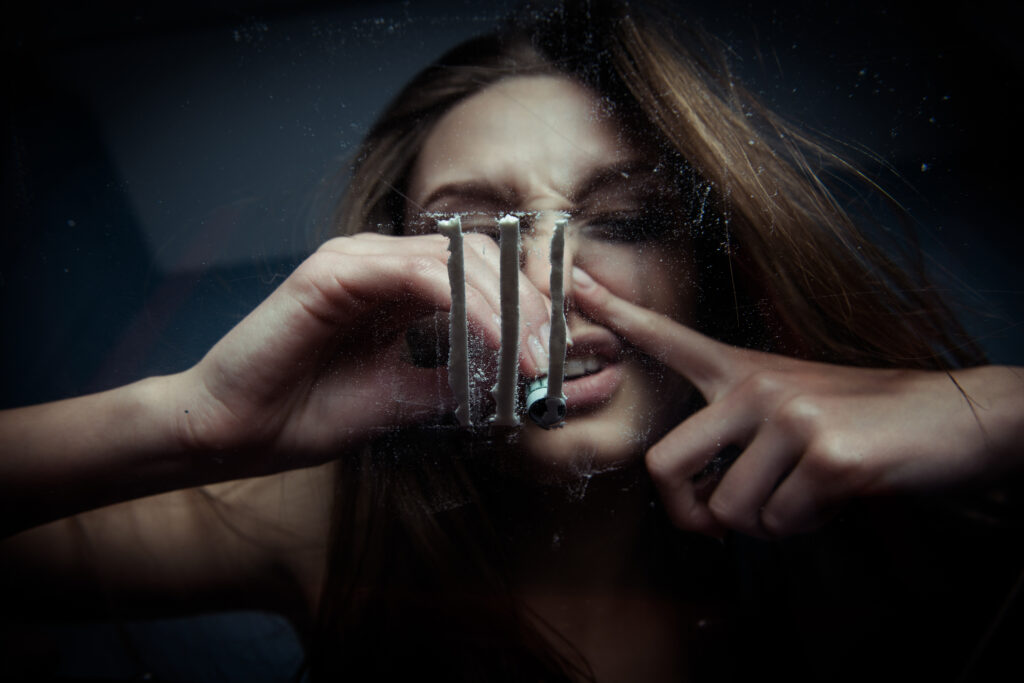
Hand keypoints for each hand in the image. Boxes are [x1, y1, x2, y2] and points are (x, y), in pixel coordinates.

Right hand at [173, 233, 550, 473]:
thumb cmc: (307, 414)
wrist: (234, 434)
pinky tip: (494, 342)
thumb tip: (516, 383)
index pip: (480, 274)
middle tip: (554, 360)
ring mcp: (357, 260)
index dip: (525, 307)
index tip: (557, 354)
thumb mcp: (403, 397)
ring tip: (535, 359)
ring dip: (507, 309)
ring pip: (458, 260)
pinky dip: (466, 306)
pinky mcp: (334, 270)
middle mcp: (380, 262)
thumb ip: (454, 380)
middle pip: (480, 259)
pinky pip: (420, 273)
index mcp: (396, 287)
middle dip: (527, 307)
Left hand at [570, 266, 1019, 537]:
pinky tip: (832, 498)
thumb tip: (700, 502)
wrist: (955, 419)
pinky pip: (779, 522)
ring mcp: (789, 416)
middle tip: (721, 522)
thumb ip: (738, 437)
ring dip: (765, 523)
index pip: (668, 337)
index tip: (572, 282)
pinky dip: (803, 528)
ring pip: (728, 509)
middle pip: (666, 466)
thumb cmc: (865, 422)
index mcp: (744, 371)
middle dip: (688, 514)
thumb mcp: (794, 408)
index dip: (616, 312)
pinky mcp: (824, 453)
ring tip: (804, 496)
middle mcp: (756, 386)